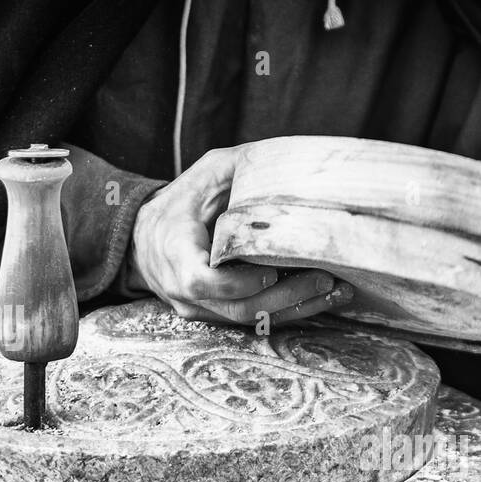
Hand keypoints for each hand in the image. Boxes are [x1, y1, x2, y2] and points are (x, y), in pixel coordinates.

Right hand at [124, 146, 352, 326]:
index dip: (240, 283)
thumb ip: (240, 169)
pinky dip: (287, 310)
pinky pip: (253, 320)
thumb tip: (289, 161)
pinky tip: (321, 298)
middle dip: (286, 298)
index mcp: (175, 255)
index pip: (204, 282)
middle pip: (238, 309)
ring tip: (335, 292)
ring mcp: (200, 310)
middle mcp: (184, 292)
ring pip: (250, 319)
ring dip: (296, 308)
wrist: (145, 238)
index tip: (272, 272)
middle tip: (325, 281)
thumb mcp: (205, 175)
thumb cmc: (180, 203)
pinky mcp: (217, 316)